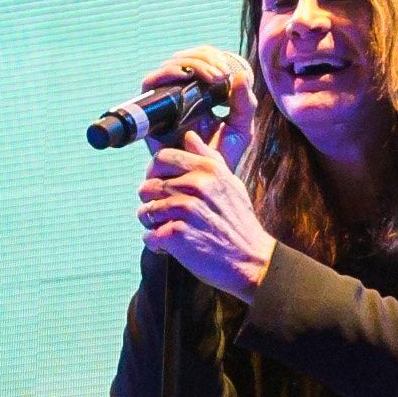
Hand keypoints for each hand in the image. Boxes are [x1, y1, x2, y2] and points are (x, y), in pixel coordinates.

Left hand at [139, 131, 277, 301]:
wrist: (252, 261)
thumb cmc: (239, 223)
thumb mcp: (230, 183)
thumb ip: (208, 157)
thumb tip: (189, 135)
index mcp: (208, 169)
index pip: (162, 157)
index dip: (154, 171)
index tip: (158, 183)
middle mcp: (196, 185)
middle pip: (148, 185)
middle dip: (151, 201)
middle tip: (164, 213)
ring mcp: (185, 209)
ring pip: (145, 211)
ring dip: (153, 224)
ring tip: (170, 230)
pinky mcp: (177, 234)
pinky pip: (149, 235)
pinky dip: (156, 244)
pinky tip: (172, 246)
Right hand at [140, 44, 257, 170]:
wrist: (201, 180)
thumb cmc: (221, 157)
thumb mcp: (241, 129)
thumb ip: (245, 104)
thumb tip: (242, 75)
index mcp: (200, 93)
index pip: (200, 59)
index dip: (211, 56)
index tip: (227, 70)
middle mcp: (180, 93)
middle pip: (185, 57)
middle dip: (204, 59)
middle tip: (221, 74)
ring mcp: (165, 101)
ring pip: (171, 64)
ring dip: (193, 64)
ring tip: (213, 77)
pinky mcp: (151, 111)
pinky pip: (151, 82)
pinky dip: (169, 72)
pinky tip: (186, 76)